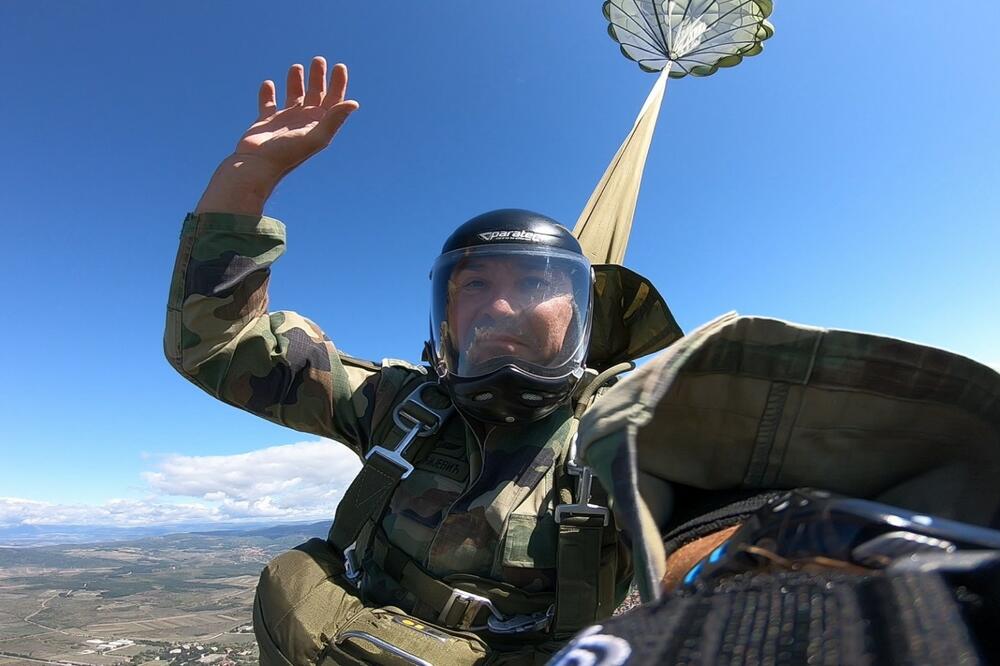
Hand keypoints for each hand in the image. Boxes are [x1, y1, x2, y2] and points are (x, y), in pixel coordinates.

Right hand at [195, 57, 358, 214]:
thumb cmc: (288, 154)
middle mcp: (303, 122)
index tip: (339, 67)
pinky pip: (267, 104)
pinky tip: (269, 84)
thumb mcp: (316, 136)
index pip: (332, 101)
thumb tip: (354, 103)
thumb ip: (334, 119)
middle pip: (314, 95)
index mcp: (318, 125)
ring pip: (293, 96)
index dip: (338, 84)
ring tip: (297, 66)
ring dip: (296, 81)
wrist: (258, 166)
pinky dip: (268, 94)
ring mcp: (284, 121)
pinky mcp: (265, 122)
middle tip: (319, 60)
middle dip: (318, 77)